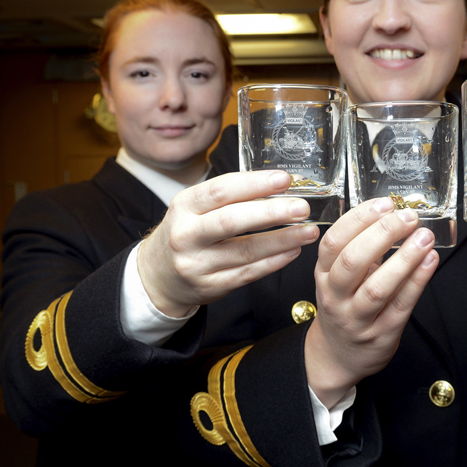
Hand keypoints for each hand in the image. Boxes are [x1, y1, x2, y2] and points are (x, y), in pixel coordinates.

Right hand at [137, 170, 319, 316]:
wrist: (158, 274)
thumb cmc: (188, 231)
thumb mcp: (195, 207)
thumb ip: (231, 196)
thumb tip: (281, 184)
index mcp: (184, 206)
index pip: (220, 190)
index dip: (255, 184)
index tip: (285, 179)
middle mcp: (186, 235)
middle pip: (231, 221)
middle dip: (271, 213)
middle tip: (302, 207)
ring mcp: (197, 264)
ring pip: (245, 250)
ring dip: (282, 240)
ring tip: (308, 231)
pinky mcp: (210, 286)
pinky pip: (248, 274)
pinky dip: (274, 262)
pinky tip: (293, 251)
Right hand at [305, 197, 438, 407]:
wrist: (338, 356)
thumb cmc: (344, 306)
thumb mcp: (338, 276)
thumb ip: (359, 248)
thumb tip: (392, 213)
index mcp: (324, 275)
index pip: (334, 242)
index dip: (359, 219)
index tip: (384, 204)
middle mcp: (336, 297)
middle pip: (353, 261)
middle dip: (382, 234)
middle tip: (408, 217)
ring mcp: (357, 319)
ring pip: (378, 287)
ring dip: (405, 258)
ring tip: (425, 236)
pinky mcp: (381, 335)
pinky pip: (401, 306)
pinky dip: (417, 281)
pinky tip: (431, 260)